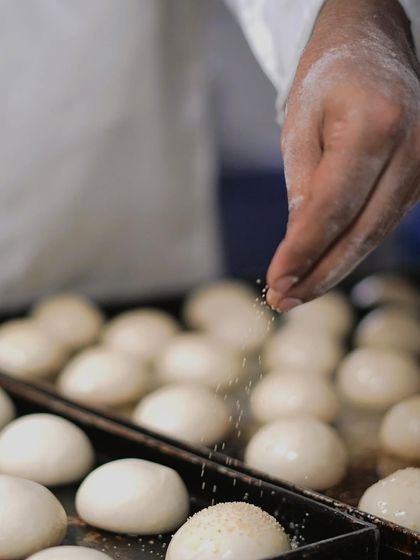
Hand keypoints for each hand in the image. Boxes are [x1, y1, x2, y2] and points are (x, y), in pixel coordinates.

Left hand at [266, 0, 419, 311]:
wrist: (372, 48)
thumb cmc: (328, 82)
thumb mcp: (299, 128)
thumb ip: (302, 188)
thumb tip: (299, 250)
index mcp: (374, 127)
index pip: (332, 209)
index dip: (301, 253)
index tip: (275, 284)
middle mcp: (411, 149)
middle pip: (361, 233)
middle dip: (319, 274)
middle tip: (282, 302)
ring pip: (375, 235)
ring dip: (334, 268)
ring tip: (296, 293)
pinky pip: (383, 223)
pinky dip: (352, 248)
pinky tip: (324, 266)